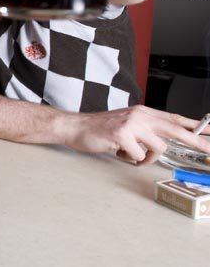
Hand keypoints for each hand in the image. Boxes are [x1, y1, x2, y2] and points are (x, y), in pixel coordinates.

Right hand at [61, 105, 209, 164]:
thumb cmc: (101, 129)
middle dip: (195, 141)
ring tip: (132, 154)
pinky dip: (131, 159)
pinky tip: (119, 152)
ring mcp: (131, 124)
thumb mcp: (127, 123)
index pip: (174, 118)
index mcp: (143, 112)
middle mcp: (140, 115)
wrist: (76, 127)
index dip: (195, 125)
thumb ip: (146, 129)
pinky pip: (138, 156)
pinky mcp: (122, 135)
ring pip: (157, 147)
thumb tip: (164, 141)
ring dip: (147, 157)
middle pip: (175, 129)